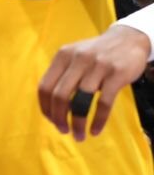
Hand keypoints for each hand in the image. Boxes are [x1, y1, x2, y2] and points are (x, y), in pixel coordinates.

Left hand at [39, 23, 150, 140]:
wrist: (130, 38)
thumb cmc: (97, 53)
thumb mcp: (75, 56)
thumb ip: (62, 76)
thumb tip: (52, 109)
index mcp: (62, 56)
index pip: (44, 87)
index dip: (45, 108)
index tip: (51, 120)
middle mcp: (78, 59)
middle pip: (60, 96)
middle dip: (59, 118)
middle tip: (63, 131)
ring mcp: (98, 66)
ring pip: (81, 101)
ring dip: (77, 123)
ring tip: (79, 135)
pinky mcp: (117, 74)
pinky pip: (103, 103)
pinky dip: (98, 120)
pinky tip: (95, 130)